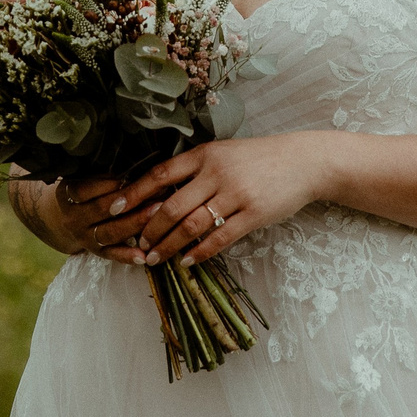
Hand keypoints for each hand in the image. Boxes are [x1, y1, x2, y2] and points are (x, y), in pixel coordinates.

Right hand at [13, 175, 157, 264]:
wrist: (59, 218)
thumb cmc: (81, 188)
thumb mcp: (82, 175)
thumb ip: (102, 169)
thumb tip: (136, 155)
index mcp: (67, 194)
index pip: (86, 189)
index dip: (110, 183)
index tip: (133, 175)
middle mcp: (73, 217)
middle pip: (101, 210)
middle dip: (130, 202)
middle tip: (157, 193)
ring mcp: (83, 237)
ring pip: (109, 233)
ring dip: (134, 225)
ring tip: (157, 216)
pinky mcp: (94, 252)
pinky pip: (111, 255)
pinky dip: (127, 256)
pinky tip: (144, 257)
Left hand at [106, 133, 333, 267]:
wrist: (303, 162)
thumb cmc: (259, 159)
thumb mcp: (224, 154)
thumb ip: (196, 169)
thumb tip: (159, 192)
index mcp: (205, 154)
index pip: (160, 173)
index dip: (134, 192)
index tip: (114, 208)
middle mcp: (217, 172)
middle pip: (171, 205)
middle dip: (150, 228)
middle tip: (138, 244)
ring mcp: (236, 193)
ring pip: (191, 225)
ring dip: (169, 245)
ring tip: (155, 258)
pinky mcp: (253, 214)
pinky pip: (219, 238)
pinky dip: (200, 253)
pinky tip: (187, 262)